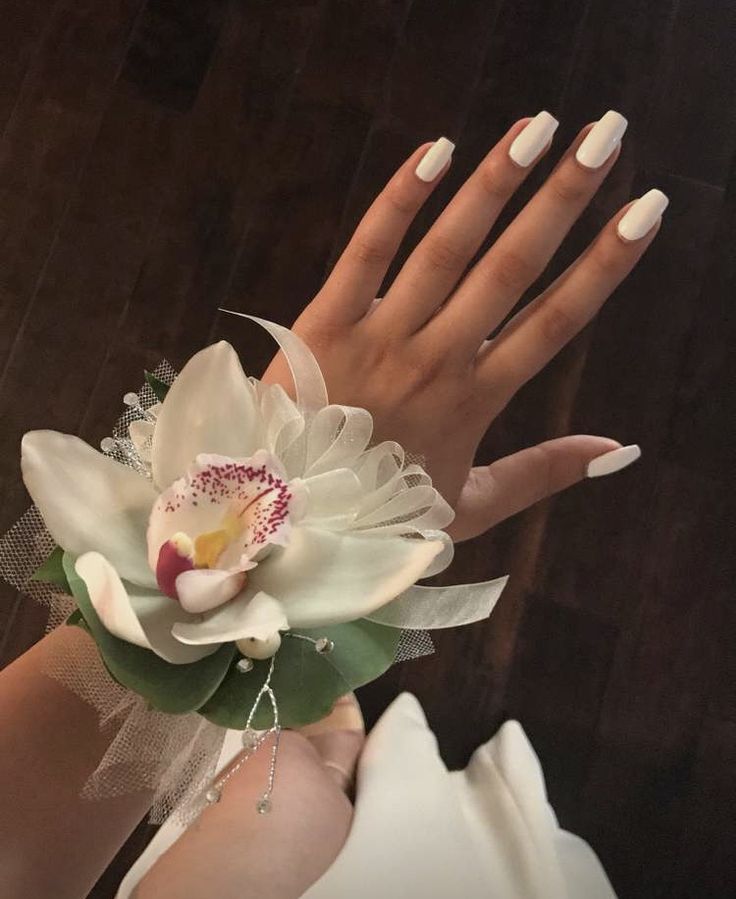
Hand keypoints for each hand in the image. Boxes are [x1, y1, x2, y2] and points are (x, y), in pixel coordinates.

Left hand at [262, 111, 663, 540]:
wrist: (289, 520)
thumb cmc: (381, 512)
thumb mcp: (469, 506)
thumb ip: (542, 473)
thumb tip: (620, 450)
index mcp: (475, 401)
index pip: (555, 321)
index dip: (604, 264)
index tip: (644, 210)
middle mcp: (436, 361)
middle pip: (512, 269)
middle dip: (563, 198)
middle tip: (606, 135)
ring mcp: (379, 339)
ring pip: (448, 249)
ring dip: (495, 185)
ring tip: (539, 127)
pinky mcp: (323, 324)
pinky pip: (366, 251)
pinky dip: (399, 201)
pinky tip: (438, 151)